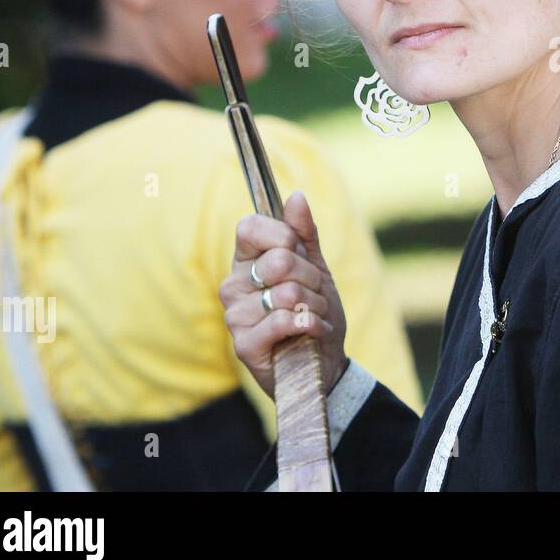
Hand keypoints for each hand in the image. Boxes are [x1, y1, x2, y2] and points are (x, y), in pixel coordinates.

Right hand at [220, 191, 347, 399]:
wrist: (325, 363)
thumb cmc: (316, 313)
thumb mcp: (317, 269)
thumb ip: (304, 234)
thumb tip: (296, 196)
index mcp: (246, 262)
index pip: (249, 227)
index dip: (282, 235)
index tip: (299, 253)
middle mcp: (233, 286)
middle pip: (279, 259)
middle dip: (312, 278)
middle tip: (314, 296)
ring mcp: (235, 316)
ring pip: (288, 292)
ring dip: (316, 305)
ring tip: (313, 318)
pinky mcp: (244, 344)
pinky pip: (285, 320)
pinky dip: (312, 325)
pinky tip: (312, 333)